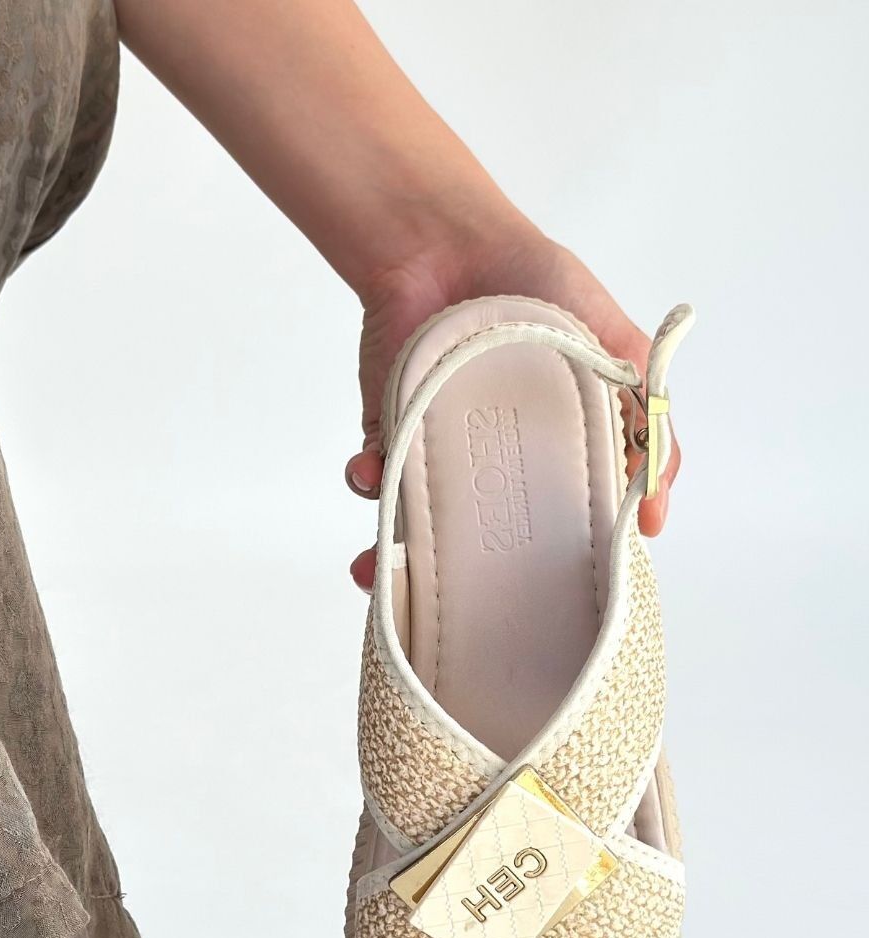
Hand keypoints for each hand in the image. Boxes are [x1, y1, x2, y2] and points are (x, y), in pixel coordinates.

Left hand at [344, 226, 679, 589]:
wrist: (446, 241)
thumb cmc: (537, 284)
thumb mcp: (612, 349)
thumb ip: (647, 419)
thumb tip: (654, 509)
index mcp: (556, 456)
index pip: (559, 534)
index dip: (552, 576)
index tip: (542, 610)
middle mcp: (498, 467)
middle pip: (482, 551)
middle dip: (465, 589)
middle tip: (454, 614)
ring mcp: (443, 457)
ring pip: (422, 532)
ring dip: (394, 560)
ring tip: (378, 570)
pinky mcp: (389, 436)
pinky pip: (374, 481)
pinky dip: (365, 482)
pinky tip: (365, 472)